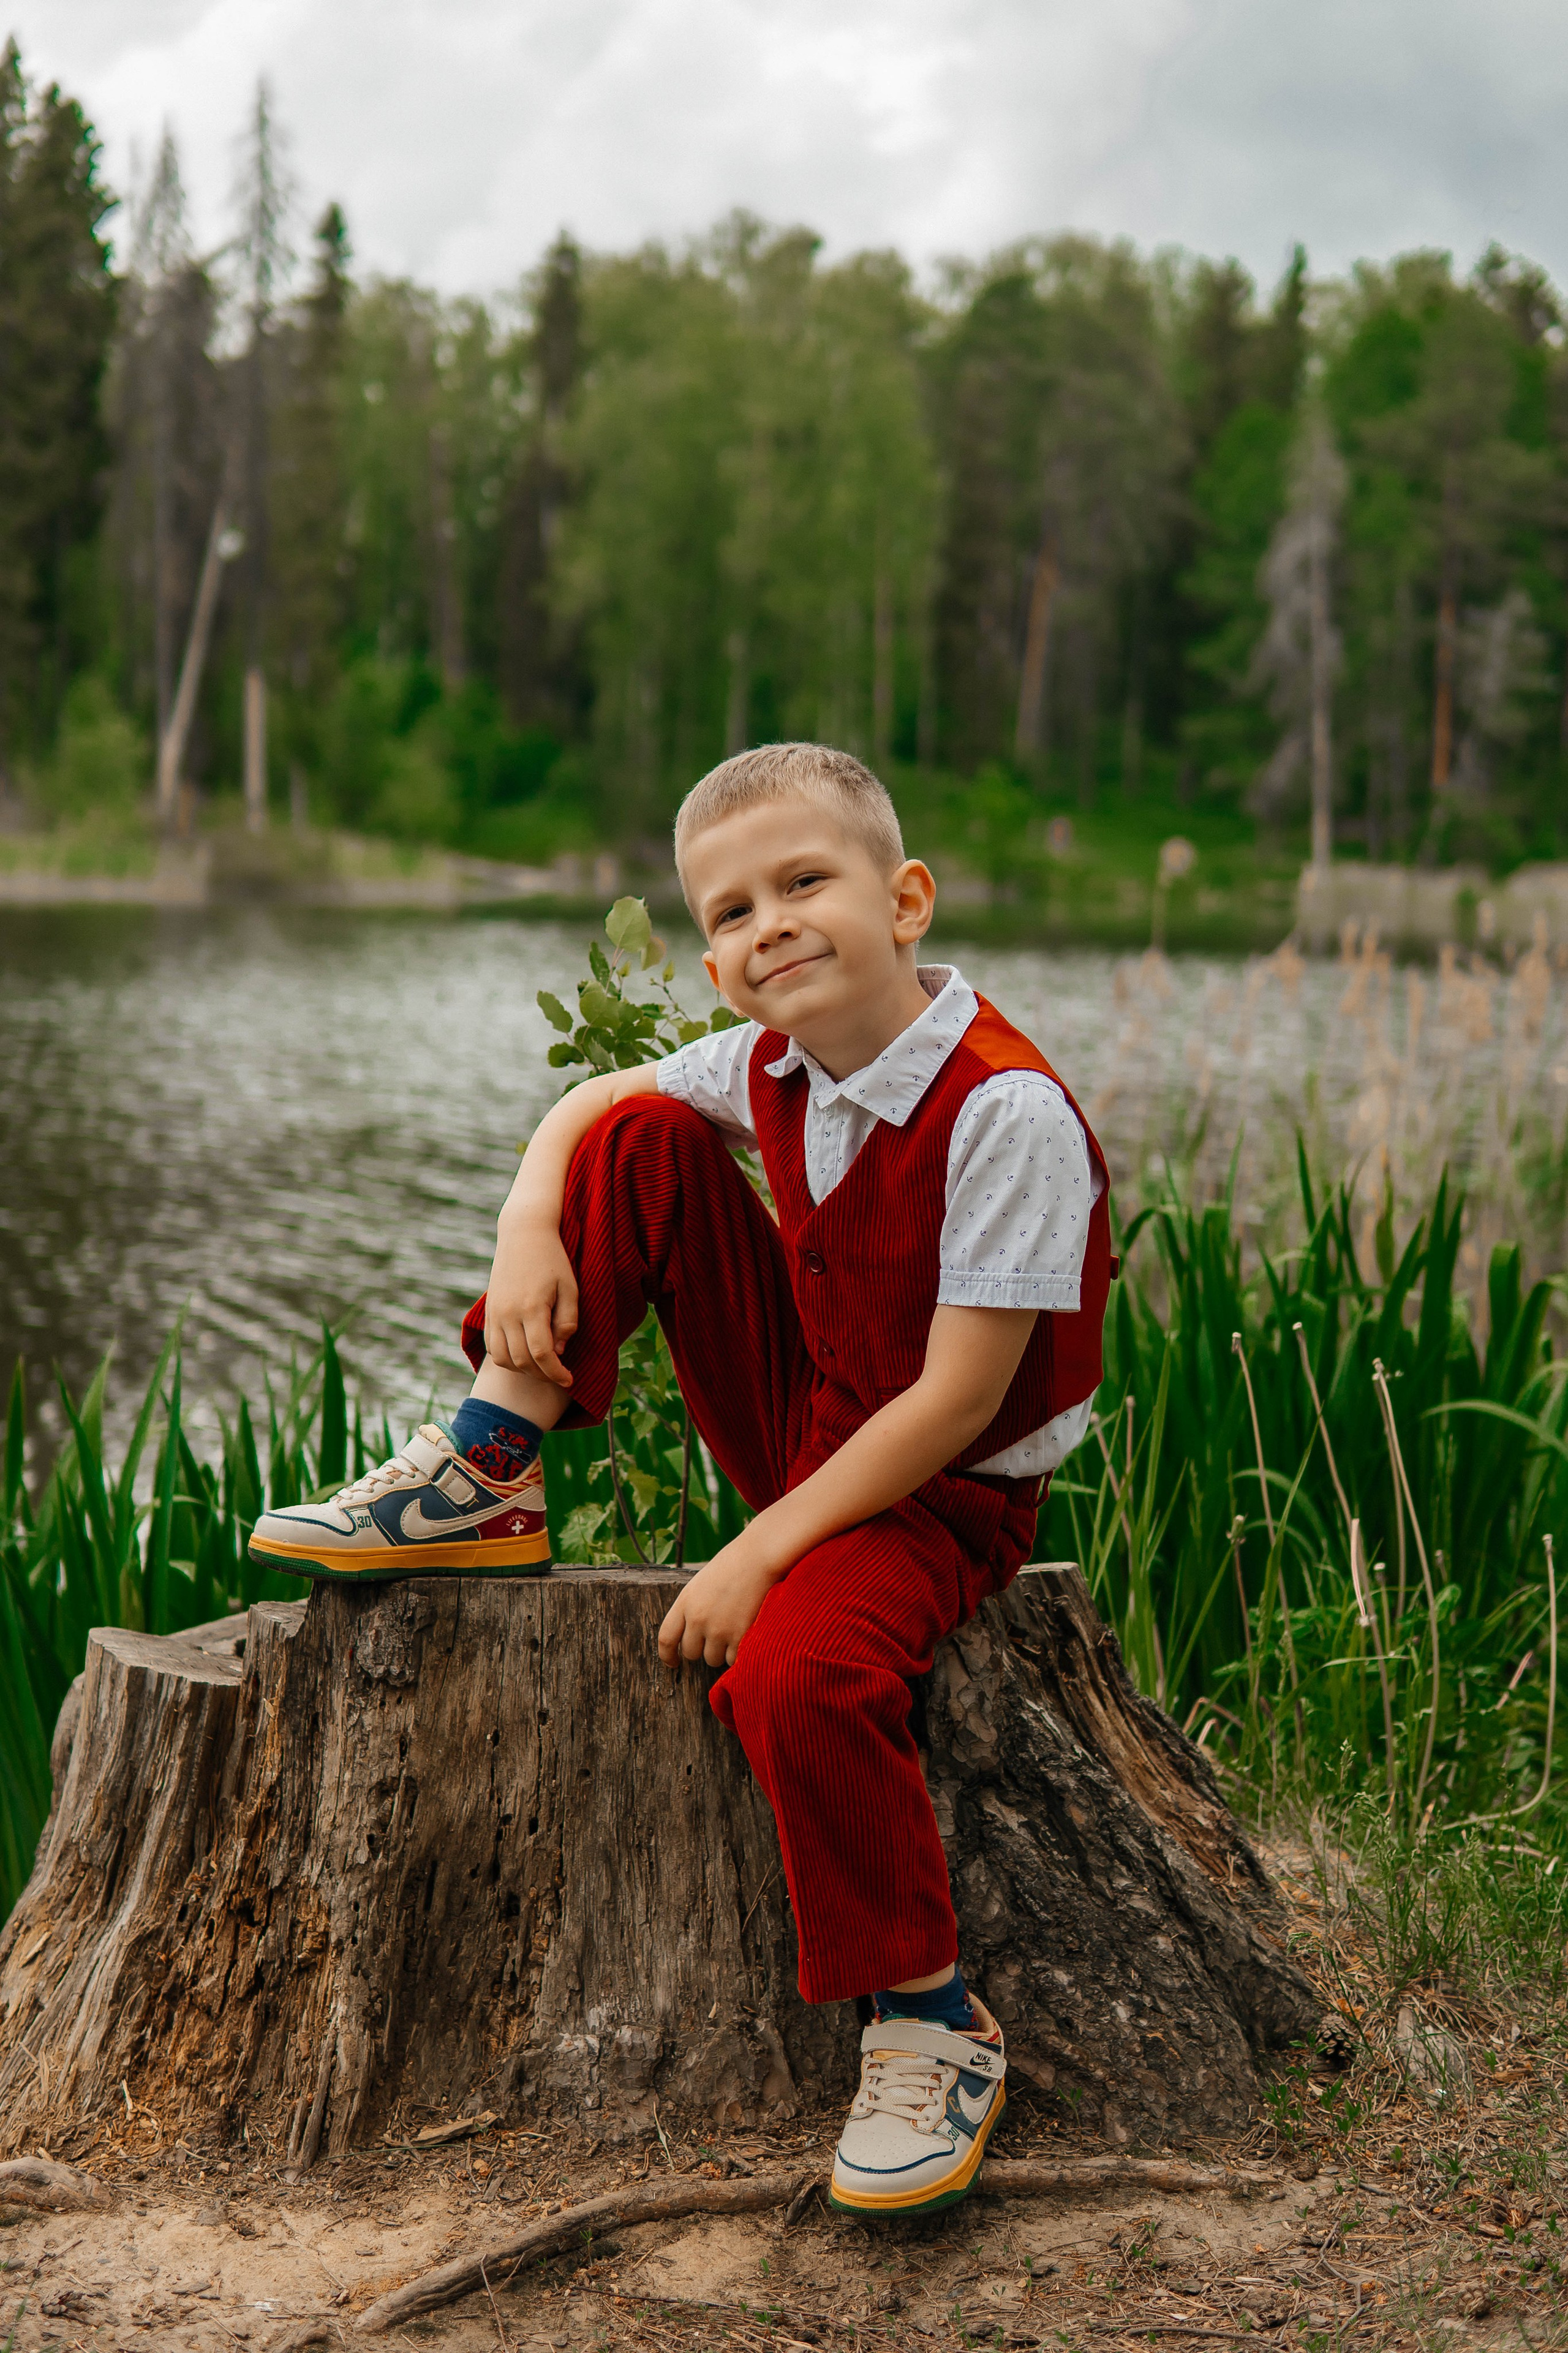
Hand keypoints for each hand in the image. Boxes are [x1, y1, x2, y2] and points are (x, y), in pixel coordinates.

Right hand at [483, 1217, 577, 1388]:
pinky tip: (524, 1355)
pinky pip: (492, 1347)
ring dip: (523, 1370)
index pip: (542, 1354)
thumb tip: (559, 1351)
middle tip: (559, 1375)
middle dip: (542, 1375)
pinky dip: (507, 1359)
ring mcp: (495, 1314)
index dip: (556, 1373)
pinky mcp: (488, 1313)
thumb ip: (567, 1322)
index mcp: (532, 1307)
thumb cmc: (553, 1260)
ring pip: (503, 1359)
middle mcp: (509, 1313)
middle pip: (522, 1361)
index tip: (570, 1380)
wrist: (523, 1234)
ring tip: (542, 1367)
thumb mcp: (570, 1288)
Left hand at [657, 1536, 783, 1669]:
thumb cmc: (733, 1565)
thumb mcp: (702, 1583)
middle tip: (716, 1636)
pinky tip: (745, 1635)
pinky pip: (733, 1659)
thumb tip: (692, 1635)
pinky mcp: (739, 1636)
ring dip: (721, 1652)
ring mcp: (718, 1629)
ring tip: (733, 1631)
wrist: (760, 1557)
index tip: (674, 1662)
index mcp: (685, 1602)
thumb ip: (693, 1608)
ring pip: (713, 1659)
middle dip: (702, 1649)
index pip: (666, 1639)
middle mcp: (698, 1618)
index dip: (667, 1656)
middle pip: (691, 1652)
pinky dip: (738, 1653)